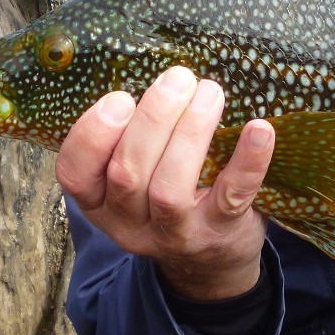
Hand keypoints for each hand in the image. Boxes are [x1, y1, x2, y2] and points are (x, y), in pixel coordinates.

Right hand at [54, 67, 274, 299]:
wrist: (213, 261)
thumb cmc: (171, 195)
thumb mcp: (138, 177)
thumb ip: (133, 137)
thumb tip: (156, 73)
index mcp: (101, 202)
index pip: (75, 175)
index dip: (92, 134)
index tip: (119, 98)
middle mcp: (130, 223)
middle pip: (127, 174)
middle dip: (153, 119)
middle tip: (179, 78)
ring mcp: (175, 232)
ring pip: (169, 188)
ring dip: (190, 132)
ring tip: (209, 92)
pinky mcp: (220, 231)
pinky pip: (232, 195)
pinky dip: (247, 161)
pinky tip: (260, 129)